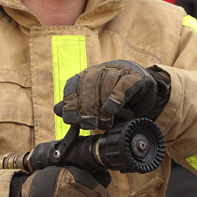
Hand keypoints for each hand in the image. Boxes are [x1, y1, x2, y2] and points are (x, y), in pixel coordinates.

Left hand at [54, 60, 169, 130]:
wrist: (139, 83)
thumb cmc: (111, 96)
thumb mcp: (92, 102)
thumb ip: (75, 105)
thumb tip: (57, 109)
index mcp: (84, 77)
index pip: (72, 87)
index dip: (70, 104)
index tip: (71, 120)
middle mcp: (98, 71)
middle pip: (88, 88)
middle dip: (87, 109)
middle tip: (88, 125)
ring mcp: (116, 71)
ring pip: (104, 86)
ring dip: (102, 107)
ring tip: (104, 123)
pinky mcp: (132, 76)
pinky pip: (122, 85)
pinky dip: (116, 97)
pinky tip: (112, 109)